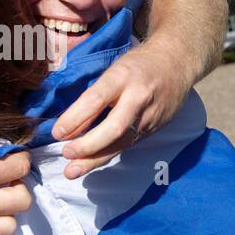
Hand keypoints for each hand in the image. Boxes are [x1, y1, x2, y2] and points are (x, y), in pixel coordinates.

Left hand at [52, 44, 190, 179]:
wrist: (177, 64)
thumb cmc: (138, 64)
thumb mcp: (114, 69)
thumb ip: (95, 93)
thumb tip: (70, 124)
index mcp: (123, 76)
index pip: (96, 100)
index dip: (74, 118)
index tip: (57, 132)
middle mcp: (138, 97)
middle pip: (113, 127)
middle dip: (87, 145)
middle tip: (66, 153)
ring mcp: (150, 116)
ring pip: (121, 143)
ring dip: (94, 159)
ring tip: (72, 170)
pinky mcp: (154, 128)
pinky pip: (128, 144)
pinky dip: (107, 154)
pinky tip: (90, 163)